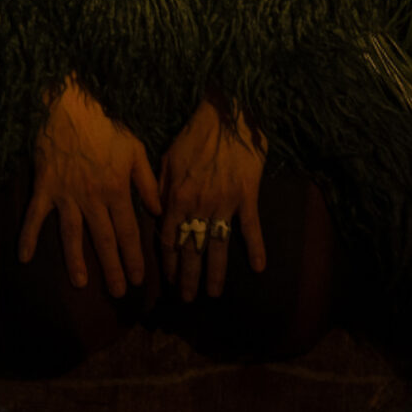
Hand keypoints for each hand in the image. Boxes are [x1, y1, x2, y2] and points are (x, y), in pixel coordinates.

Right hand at [22, 78, 160, 297]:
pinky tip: (23, 258)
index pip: (129, 231)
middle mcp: (92, 197)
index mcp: (116, 189)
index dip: (135, 256)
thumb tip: (158, 211)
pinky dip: (27, 236)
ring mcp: (66, 195)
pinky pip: (34, 216)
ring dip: (76, 260)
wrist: (71, 107)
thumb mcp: (135, 150)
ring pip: (71, 234)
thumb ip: (148, 183)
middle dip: (112, 268)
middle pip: (104, 239)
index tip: (140, 278)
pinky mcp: (44, 188)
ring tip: (81, 283)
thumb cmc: (106, 127)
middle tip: (119, 293)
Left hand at [157, 91, 268, 300]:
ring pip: (217, 246)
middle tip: (187, 298)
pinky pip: (250, 227)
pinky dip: (255, 248)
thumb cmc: (195, 132)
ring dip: (214, 272)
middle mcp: (198, 206)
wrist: (227, 113)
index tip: (169, 279)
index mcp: (176, 197)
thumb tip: (154, 212)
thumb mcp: (167, 157)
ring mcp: (224, 203)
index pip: (167, 239)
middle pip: (190, 249)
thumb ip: (159, 187)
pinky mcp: (247, 196)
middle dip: (187, 277)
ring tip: (212, 294)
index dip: (168, 262)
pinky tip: (258, 268)